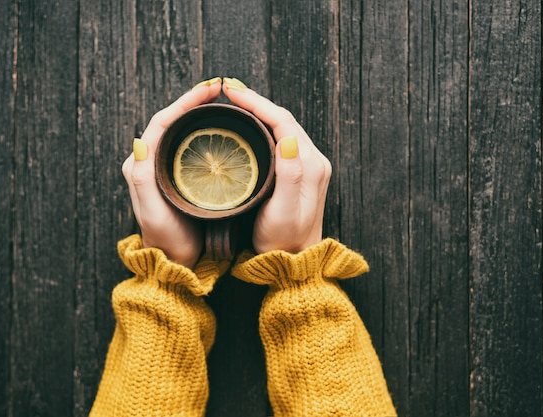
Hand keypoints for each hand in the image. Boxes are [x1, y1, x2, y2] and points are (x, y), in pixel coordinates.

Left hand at [122, 78, 221, 267]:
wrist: (175, 263)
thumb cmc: (166, 240)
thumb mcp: (153, 212)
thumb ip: (142, 178)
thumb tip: (141, 140)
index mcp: (140, 165)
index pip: (161, 123)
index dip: (184, 103)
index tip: (208, 91)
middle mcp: (148, 163)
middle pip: (170, 121)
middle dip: (191, 101)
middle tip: (216, 89)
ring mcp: (163, 169)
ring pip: (179, 131)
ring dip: (196, 113)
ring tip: (218, 101)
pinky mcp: (176, 177)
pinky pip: (187, 145)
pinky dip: (201, 131)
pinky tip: (217, 128)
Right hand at [222, 78, 331, 253]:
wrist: (293, 262)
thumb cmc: (283, 241)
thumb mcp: (284, 212)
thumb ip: (290, 175)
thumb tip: (290, 137)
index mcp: (311, 166)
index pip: (283, 122)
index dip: (256, 102)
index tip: (231, 90)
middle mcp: (314, 161)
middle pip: (284, 119)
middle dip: (256, 100)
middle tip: (228, 89)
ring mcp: (309, 166)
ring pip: (284, 127)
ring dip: (260, 109)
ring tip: (235, 100)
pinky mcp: (302, 173)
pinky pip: (283, 138)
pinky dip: (264, 125)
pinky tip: (249, 123)